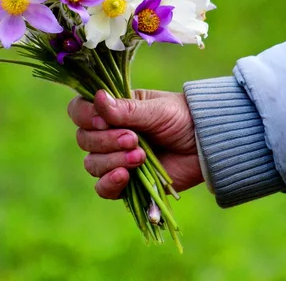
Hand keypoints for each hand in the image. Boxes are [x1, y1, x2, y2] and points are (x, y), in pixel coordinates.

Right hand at [68, 89, 202, 198]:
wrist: (206, 145)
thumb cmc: (182, 118)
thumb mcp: (155, 110)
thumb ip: (126, 109)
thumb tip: (97, 98)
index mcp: (112, 110)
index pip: (79, 111)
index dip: (85, 117)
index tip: (103, 120)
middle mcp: (108, 134)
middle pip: (84, 140)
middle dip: (106, 141)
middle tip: (134, 139)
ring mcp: (115, 158)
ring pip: (92, 164)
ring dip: (113, 161)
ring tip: (141, 156)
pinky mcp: (126, 182)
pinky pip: (103, 188)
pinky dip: (110, 183)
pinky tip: (125, 176)